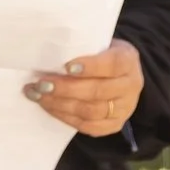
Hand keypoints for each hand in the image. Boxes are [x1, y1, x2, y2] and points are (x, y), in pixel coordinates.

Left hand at [24, 39, 143, 136]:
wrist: (123, 76)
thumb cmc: (104, 54)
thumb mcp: (102, 43)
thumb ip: (84, 49)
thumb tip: (51, 54)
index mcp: (129, 61)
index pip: (112, 65)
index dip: (90, 66)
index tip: (66, 66)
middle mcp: (130, 87)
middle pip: (97, 91)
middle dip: (66, 89)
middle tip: (41, 84)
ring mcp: (123, 109)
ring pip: (90, 111)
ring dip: (60, 104)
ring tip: (39, 95)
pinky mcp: (113, 125)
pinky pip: (88, 126)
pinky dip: (65, 117)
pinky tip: (49, 107)